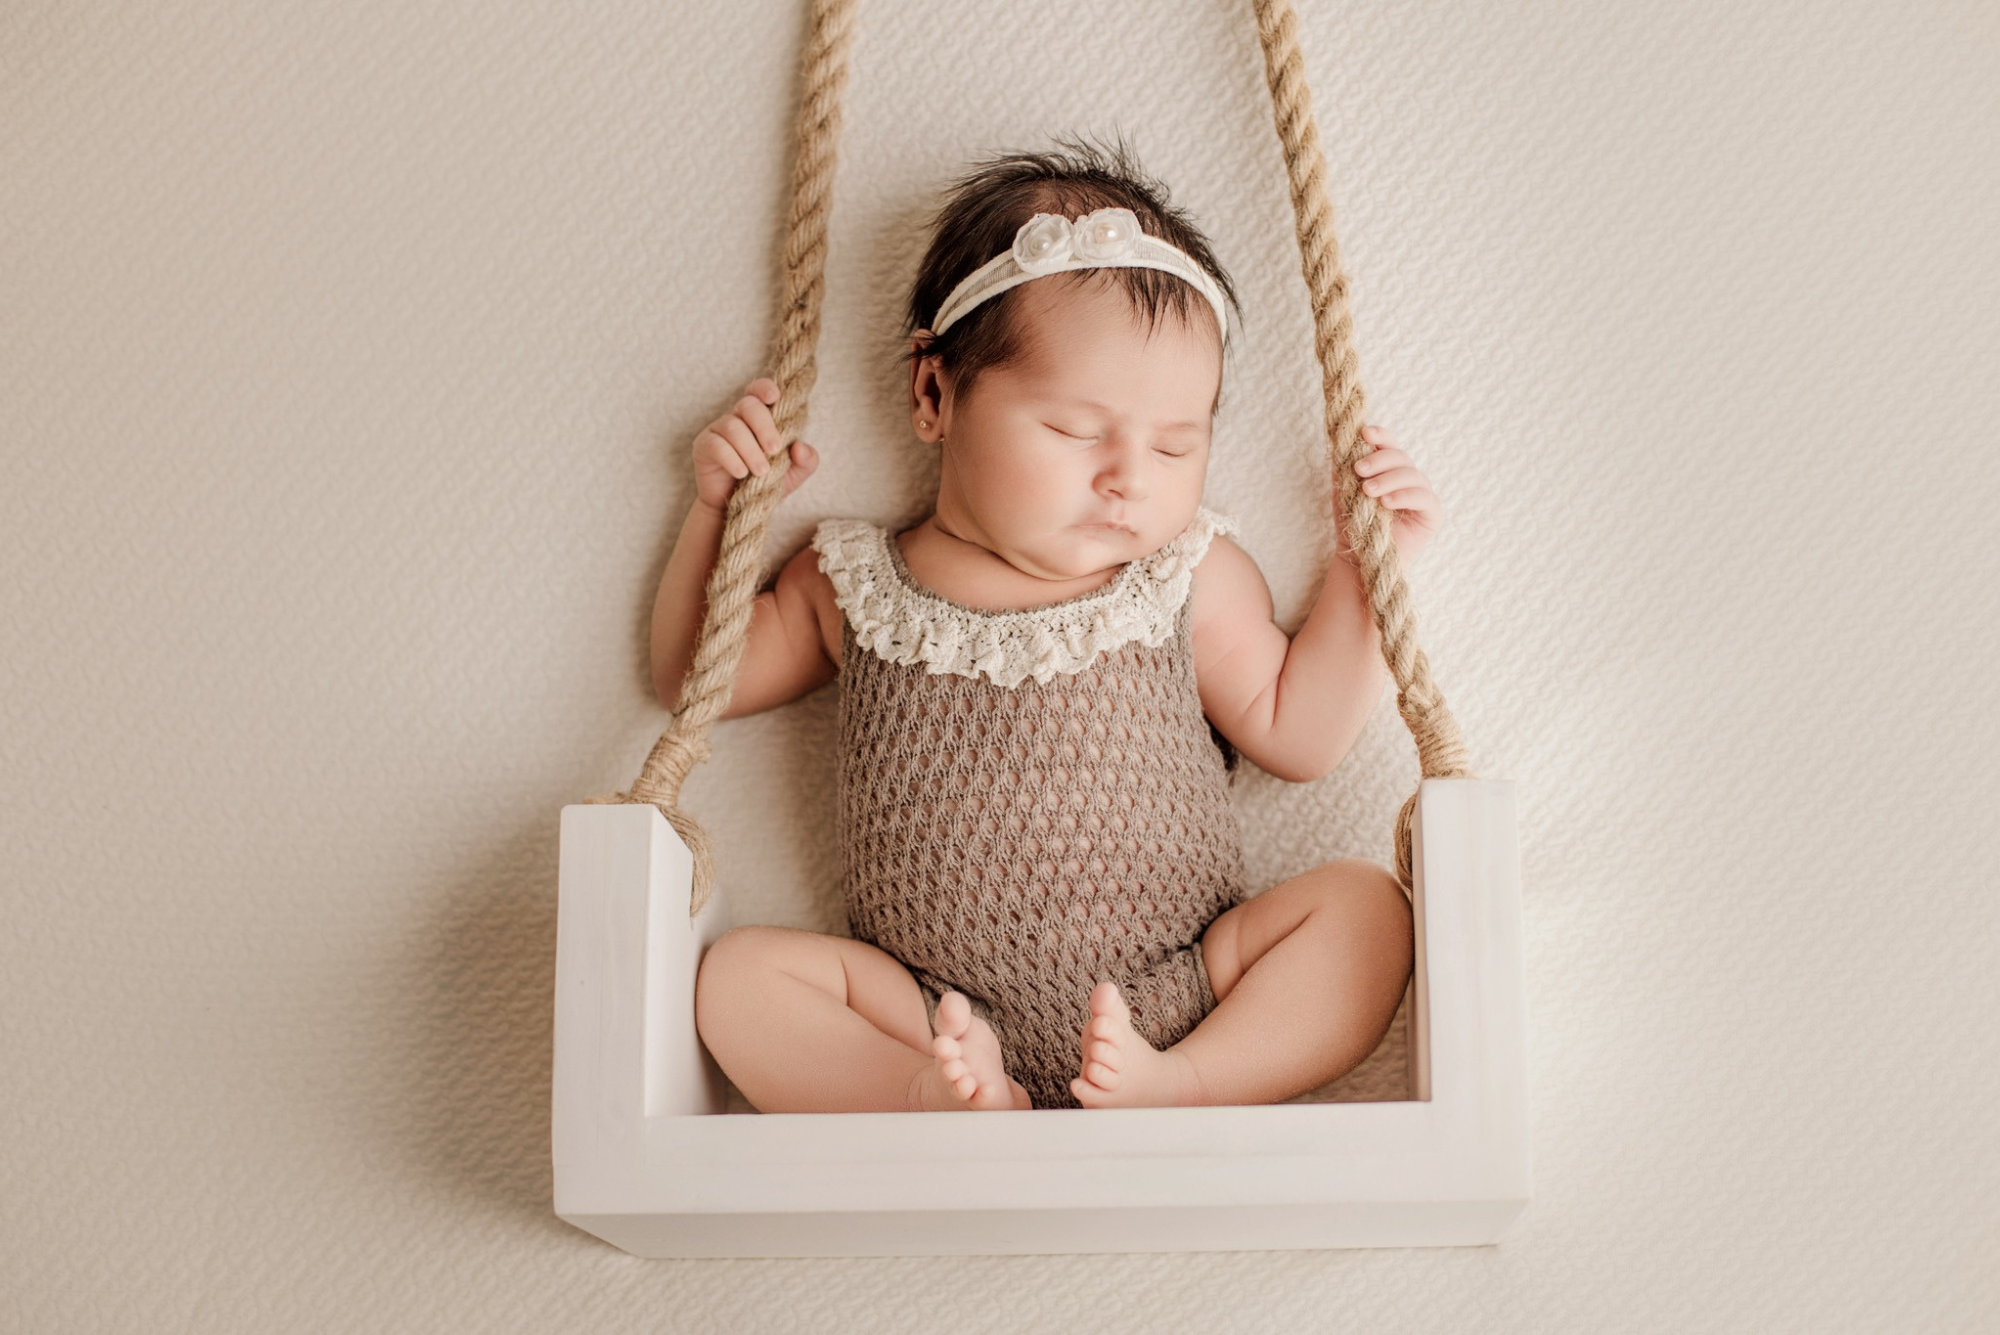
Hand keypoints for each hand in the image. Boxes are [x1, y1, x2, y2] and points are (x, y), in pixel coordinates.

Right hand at [691, 377, 818, 513]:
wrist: (743, 509)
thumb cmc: (767, 484)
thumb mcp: (794, 474)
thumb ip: (807, 460)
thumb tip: (801, 447)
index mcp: (758, 418)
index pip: (757, 391)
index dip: (764, 388)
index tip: (775, 398)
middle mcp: (737, 418)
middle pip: (748, 405)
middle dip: (764, 427)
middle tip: (774, 450)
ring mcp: (718, 430)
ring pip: (733, 427)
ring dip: (750, 450)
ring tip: (762, 471)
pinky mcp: (703, 447)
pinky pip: (716, 445)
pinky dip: (732, 459)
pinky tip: (742, 473)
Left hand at [1343, 424, 1441, 567]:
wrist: (1358, 558)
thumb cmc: (1353, 523)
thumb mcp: (1344, 491)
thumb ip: (1345, 468)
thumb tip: (1341, 440)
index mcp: (1389, 469)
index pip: (1390, 445)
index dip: (1381, 436)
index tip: (1364, 433)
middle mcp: (1408, 479)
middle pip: (1401, 457)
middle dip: (1379, 460)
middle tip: (1359, 470)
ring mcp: (1422, 495)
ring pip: (1412, 475)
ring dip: (1389, 480)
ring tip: (1368, 491)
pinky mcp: (1432, 514)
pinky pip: (1423, 498)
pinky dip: (1404, 497)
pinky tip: (1386, 503)